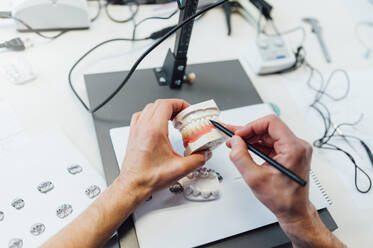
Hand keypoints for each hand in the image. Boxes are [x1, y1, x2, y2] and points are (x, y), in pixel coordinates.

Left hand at [119, 99, 210, 200]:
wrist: (133, 185)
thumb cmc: (148, 177)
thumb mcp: (180, 169)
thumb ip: (197, 159)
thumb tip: (205, 154)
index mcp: (154, 130)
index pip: (166, 104)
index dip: (180, 104)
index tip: (187, 110)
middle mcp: (143, 127)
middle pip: (158, 104)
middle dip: (174, 106)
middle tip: (183, 115)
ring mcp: (136, 130)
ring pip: (149, 108)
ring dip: (162, 109)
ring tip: (172, 118)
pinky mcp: (133, 135)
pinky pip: (141, 116)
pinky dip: (151, 115)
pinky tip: (158, 124)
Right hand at [226, 115, 344, 246]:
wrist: (294, 211)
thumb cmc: (282, 199)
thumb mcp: (255, 178)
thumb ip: (241, 157)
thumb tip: (234, 142)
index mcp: (294, 148)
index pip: (271, 123)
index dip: (251, 126)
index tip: (239, 134)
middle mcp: (297, 146)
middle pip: (269, 128)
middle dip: (248, 132)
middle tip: (233, 138)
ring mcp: (294, 149)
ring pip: (269, 135)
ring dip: (251, 139)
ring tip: (235, 144)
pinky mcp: (290, 153)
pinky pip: (271, 143)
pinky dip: (257, 145)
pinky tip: (245, 150)